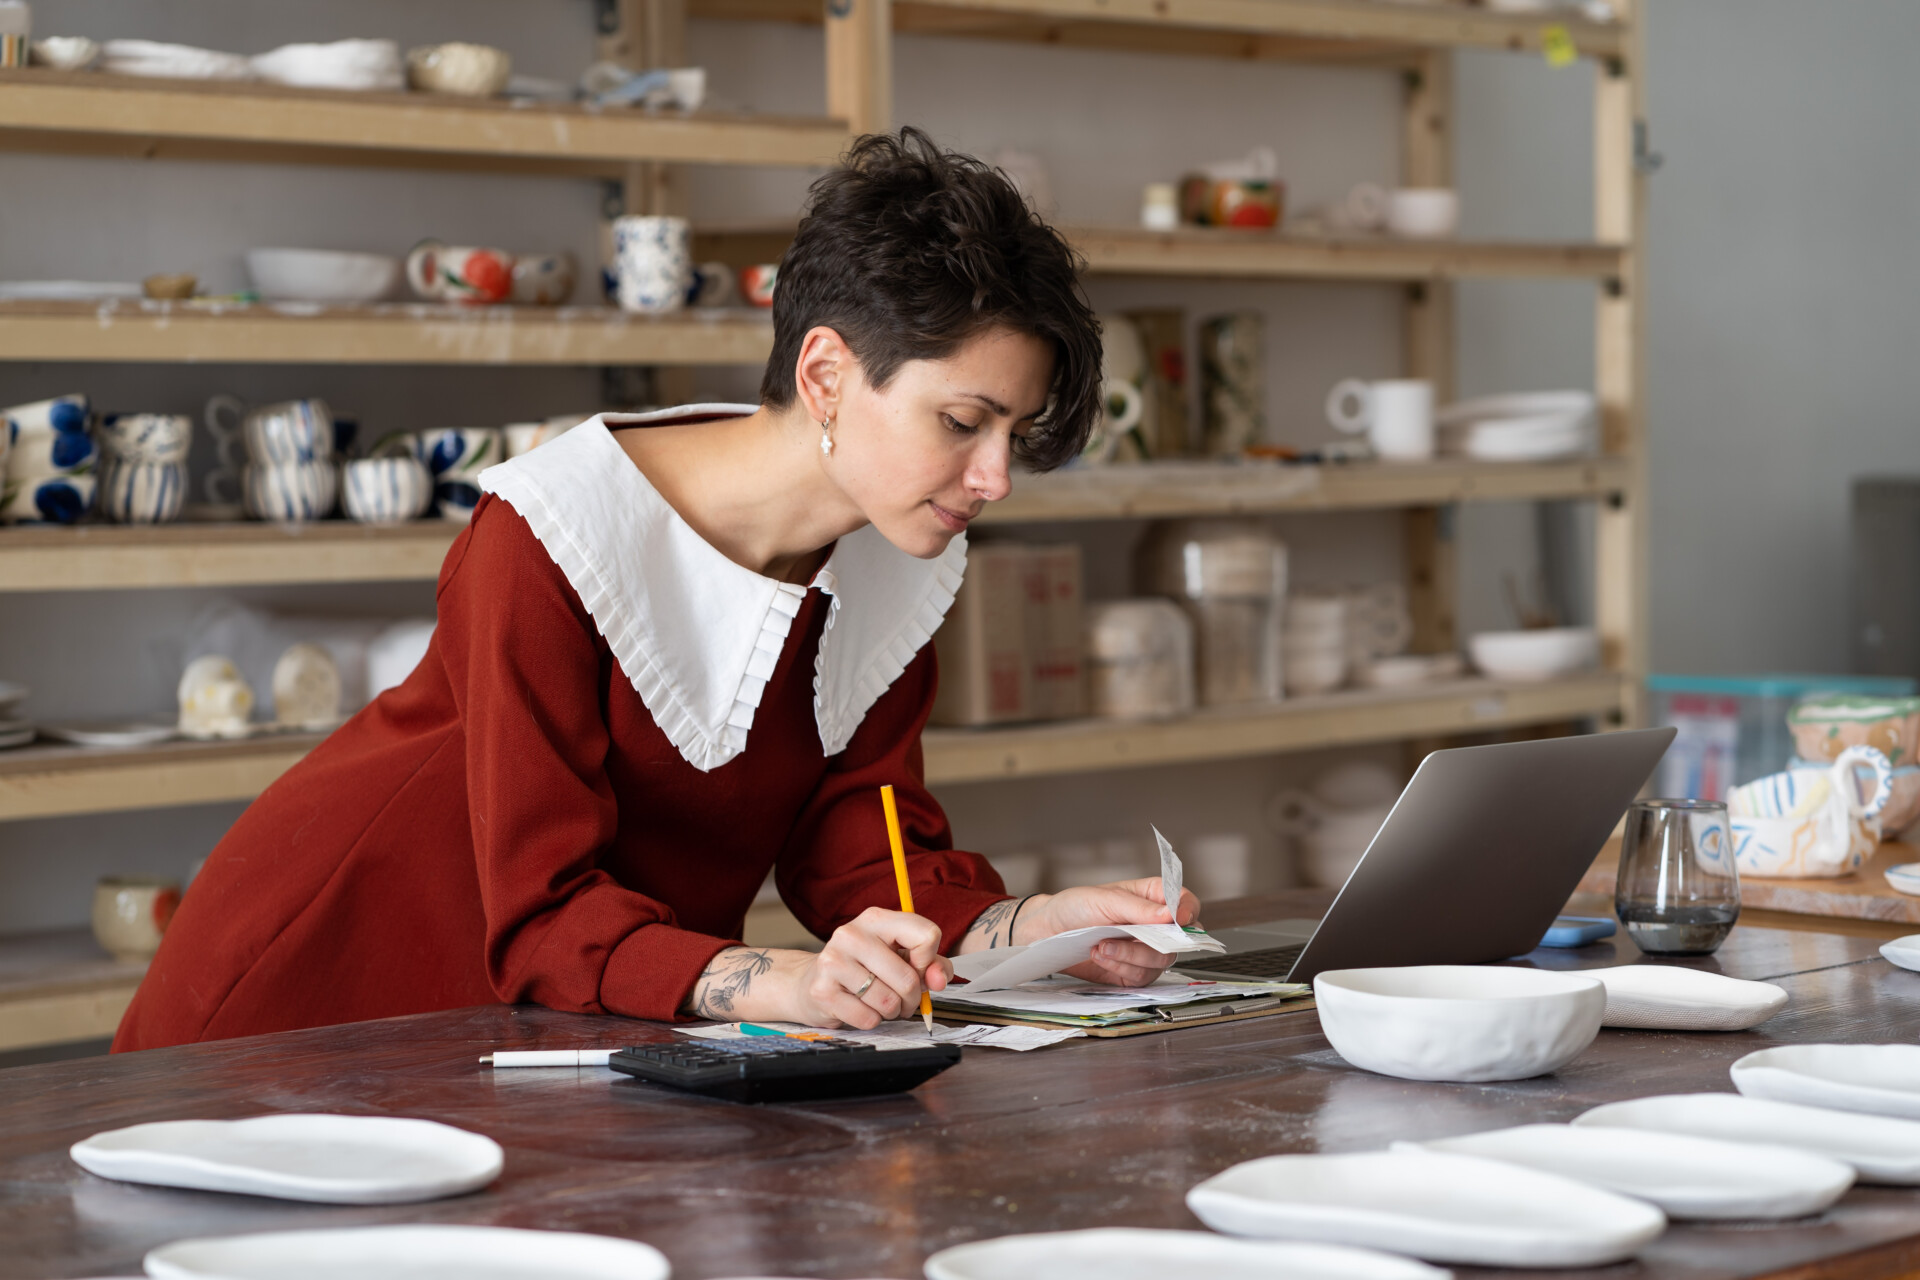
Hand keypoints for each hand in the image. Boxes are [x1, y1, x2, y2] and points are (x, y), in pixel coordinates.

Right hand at [795, 906, 952, 1028]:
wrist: (809, 983)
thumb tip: (938, 979)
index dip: (929, 960)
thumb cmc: (864, 969)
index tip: (918, 969)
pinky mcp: (822, 991)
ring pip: (889, 1001)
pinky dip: (872, 1021)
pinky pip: (868, 1018)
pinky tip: (860, 1009)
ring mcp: (833, 961)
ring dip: (892, 1011)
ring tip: (881, 1004)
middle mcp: (851, 934)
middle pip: (908, 977)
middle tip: (903, 999)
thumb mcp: (901, 957)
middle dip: (912, 998)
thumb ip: (931, 964)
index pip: (925, 934)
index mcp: (875, 918)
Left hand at [1018, 879, 1202, 986]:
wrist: (1049, 932)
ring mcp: (1145, 950)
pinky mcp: (1132, 972)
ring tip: (1102, 945)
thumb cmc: (1076, 906)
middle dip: (1153, 942)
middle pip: (1180, 939)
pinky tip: (1100, 955)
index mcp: (1153, 897)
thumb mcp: (1105, 899)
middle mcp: (1155, 925)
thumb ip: (1138, 908)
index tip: (1179, 919)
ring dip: (1130, 956)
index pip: (1186, 902)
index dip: (1188, 910)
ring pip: (1161, 961)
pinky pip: (1141, 977)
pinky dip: (1120, 967)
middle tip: (1130, 936)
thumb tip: (1170, 914)